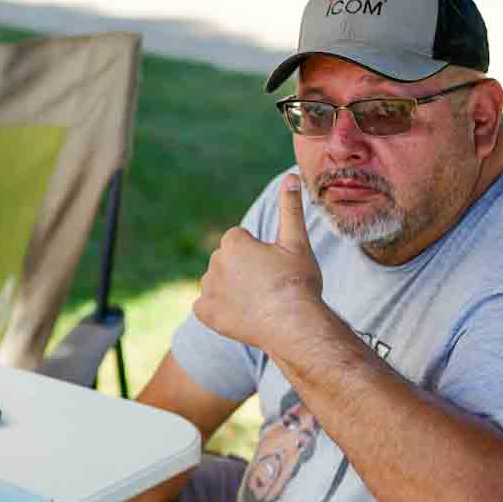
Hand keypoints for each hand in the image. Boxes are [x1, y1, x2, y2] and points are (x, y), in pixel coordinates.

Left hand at [193, 174, 322, 350]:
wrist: (294, 325)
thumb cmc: (298, 282)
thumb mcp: (296, 241)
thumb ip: (290, 208)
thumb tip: (291, 176)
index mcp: (233, 242)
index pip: (240, 240)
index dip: (259, 254)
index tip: (274, 269)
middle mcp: (214, 262)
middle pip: (227, 261)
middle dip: (243, 270)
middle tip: (268, 286)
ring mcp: (207, 288)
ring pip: (217, 283)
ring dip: (231, 289)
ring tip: (258, 302)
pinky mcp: (204, 312)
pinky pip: (206, 306)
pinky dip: (219, 310)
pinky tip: (240, 315)